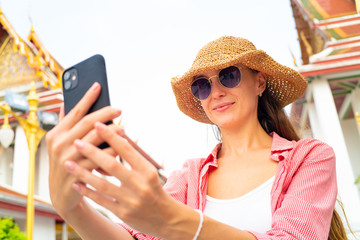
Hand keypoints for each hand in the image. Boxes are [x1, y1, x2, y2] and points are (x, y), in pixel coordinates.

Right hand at [46, 82, 121, 217]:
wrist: (62, 194)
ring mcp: (68, 160)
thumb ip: (64, 124)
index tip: (98, 85)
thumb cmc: (65, 163)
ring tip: (123, 128)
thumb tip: (65, 103)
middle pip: (88, 123)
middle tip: (119, 109)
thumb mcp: (60, 143)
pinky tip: (120, 148)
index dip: (87, 98)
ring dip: (112, 133)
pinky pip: (100, 160)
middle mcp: (60, 145)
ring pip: (96, 140)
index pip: (75, 112)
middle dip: (105, 113)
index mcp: (56, 134)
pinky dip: (112, 152)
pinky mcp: (77, 174)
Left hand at [64, 122, 183, 237]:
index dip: (111, 136)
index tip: (97, 124)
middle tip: (76, 142)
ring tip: (68, 163)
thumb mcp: (150, 172)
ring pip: (103, 184)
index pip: (127, 150)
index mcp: (147, 171)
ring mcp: (131, 200)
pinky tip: (76, 183)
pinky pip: (102, 201)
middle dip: (92, 152)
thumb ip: (133, 159)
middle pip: (112, 166)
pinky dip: (88, 191)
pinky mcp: (123, 213)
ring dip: (83, 173)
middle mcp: (140, 185)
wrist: (167, 218)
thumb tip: (114, 140)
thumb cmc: (155, 190)